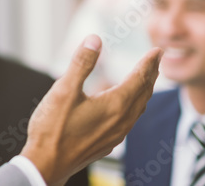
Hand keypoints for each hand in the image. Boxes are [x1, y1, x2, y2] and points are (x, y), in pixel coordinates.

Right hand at [19, 35, 161, 185]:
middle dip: (151, 74)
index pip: (139, 79)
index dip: (149, 63)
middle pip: (143, 93)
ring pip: (138, 109)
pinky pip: (129, 121)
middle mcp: (121, 121)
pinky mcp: (107, 143)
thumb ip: (81, 63)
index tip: (158, 50)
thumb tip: (95, 39)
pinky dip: (134, 106)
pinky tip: (125, 106)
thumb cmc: (53, 128)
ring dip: (144, 91)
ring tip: (146, 80)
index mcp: (114, 105)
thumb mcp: (64, 89)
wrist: (46, 164)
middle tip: (156, 60)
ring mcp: (115, 135)